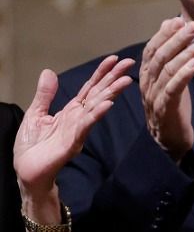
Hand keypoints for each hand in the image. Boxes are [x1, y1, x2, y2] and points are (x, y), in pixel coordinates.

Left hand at [15, 56, 134, 205]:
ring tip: (125, 81)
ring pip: (97, 108)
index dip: (101, 73)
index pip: (90, 88)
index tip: (114, 60)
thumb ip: (44, 95)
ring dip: (111, 94)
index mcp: (71, 111)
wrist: (26, 172)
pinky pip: (85, 126)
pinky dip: (96, 115)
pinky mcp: (72, 143)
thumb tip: (49, 71)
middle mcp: (79, 118)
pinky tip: (106, 105)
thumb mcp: (35, 114)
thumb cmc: (31, 146)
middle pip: (99, 94)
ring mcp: (78, 130)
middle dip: (113, 78)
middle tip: (129, 63)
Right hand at [140, 17, 193, 158]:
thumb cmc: (172, 105)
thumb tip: (170, 23)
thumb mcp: (171, 77)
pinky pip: (172, 89)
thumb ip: (170, 53)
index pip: (152, 49)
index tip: (179, 20)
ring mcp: (153, 96)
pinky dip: (183, 75)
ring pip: (166, 70)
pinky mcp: (164, 109)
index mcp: (147, 74)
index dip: (164, 34)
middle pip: (159, 56)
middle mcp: (147, 83)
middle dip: (176, 39)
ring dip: (185, 53)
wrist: (169, 140)